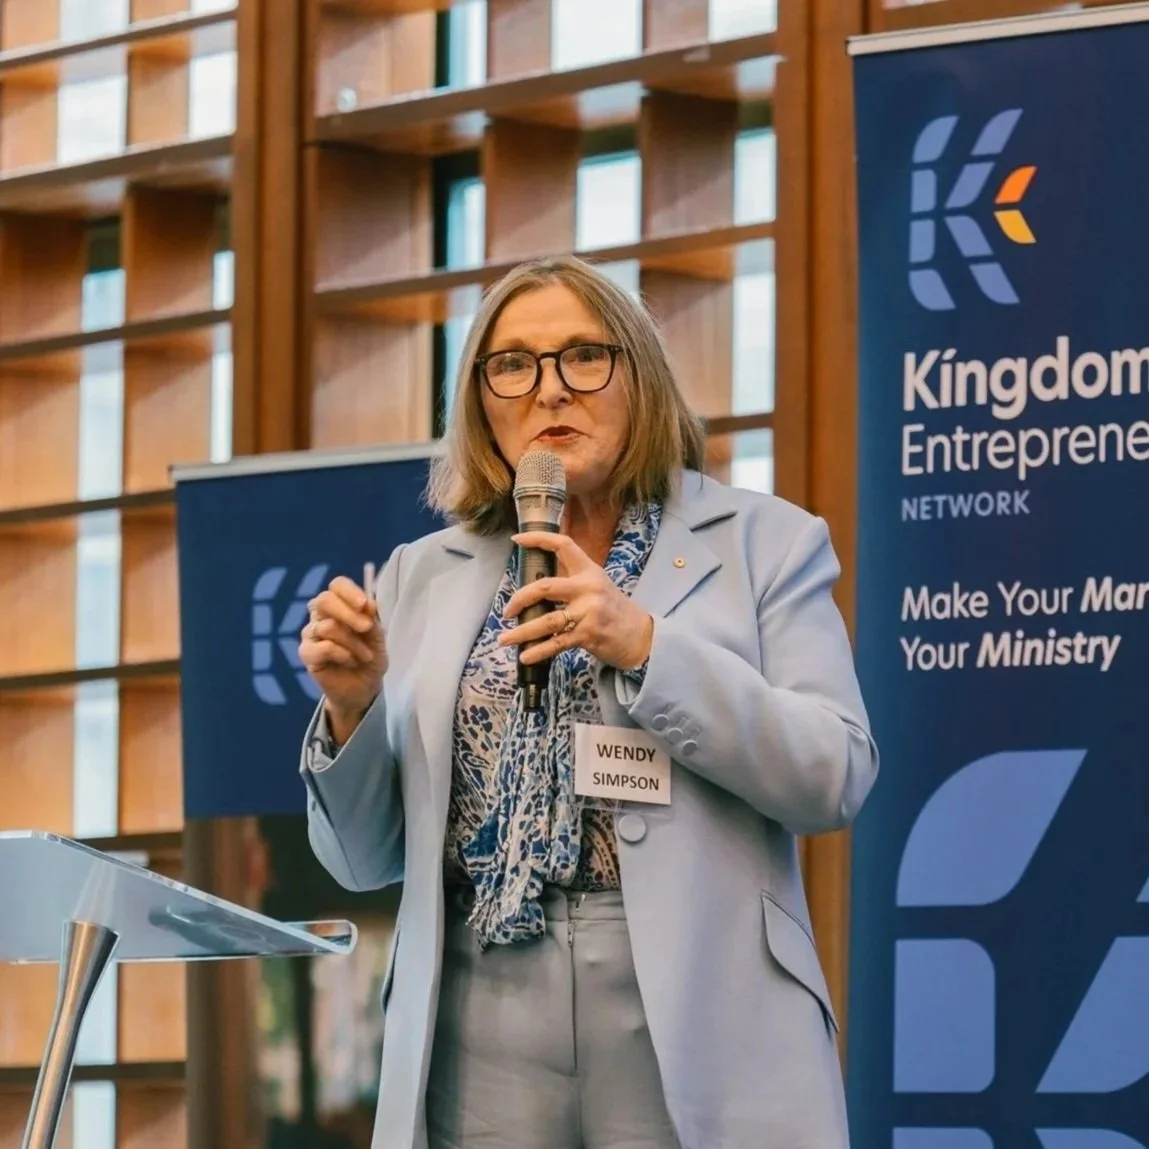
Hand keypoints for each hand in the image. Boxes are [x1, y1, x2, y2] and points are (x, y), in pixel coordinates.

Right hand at [299, 576, 387, 732]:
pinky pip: (323, 647)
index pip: (337, 585)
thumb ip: (372, 619)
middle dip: (348, 613)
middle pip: (324, 600)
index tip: (364, 604)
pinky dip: (341, 654)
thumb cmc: (370, 657)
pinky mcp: (307, 653)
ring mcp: (311, 633)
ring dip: (353, 643)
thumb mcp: (378, 638)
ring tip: (365, 656)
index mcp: (340, 604)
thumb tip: (370, 603)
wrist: (364, 688)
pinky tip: (349, 661)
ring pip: (327, 626)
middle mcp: (321, 615)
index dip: (349, 591)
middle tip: (366, 628)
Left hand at [499, 532, 653, 670]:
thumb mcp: (597, 585)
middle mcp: (588, 588)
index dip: (538, 539)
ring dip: (522, 632)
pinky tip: (525, 656)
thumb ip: (572, 580)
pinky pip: (557, 643)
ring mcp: (589, 612)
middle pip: (546, 587)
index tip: (516, 540)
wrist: (640, 635)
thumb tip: (536, 584)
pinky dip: (538, 651)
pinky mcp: (588, 634)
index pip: (563, 546)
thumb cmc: (613, 609)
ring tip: (504, 639)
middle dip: (520, 599)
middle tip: (508, 610)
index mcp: (589, 571)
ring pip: (547, 620)